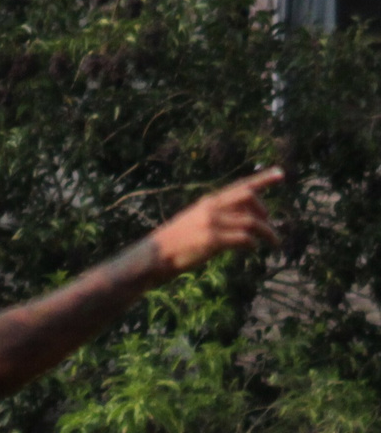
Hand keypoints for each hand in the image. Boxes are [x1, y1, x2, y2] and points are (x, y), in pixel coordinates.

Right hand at [151, 169, 281, 274]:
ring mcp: (211, 223)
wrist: (151, 257)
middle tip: (269, 223)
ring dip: (267, 232)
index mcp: (207, 203)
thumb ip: (214, 218)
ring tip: (274, 242)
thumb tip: (239, 222)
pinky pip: (243, 238)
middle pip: (249, 197)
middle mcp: (211, 209)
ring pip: (251, 221)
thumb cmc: (171, 244)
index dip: (262, 179)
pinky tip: (253, 249)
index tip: (281, 174)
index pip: (240, 186)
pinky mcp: (211, 241)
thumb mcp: (192, 223)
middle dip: (264, 209)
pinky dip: (253, 243)